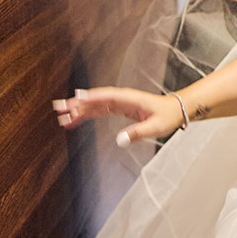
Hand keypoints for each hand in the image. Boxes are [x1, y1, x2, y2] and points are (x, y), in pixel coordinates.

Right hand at [52, 87, 185, 147]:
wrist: (175, 110)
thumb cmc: (167, 116)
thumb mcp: (155, 127)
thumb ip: (137, 133)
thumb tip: (119, 140)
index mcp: (130, 99)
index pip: (107, 96)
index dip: (91, 97)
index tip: (76, 99)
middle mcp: (122, 98)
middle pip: (96, 100)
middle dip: (78, 104)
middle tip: (60, 108)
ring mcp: (119, 103)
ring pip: (95, 105)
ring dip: (79, 110)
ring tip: (63, 116)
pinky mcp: (119, 108)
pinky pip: (100, 110)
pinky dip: (88, 114)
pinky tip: (76, 119)